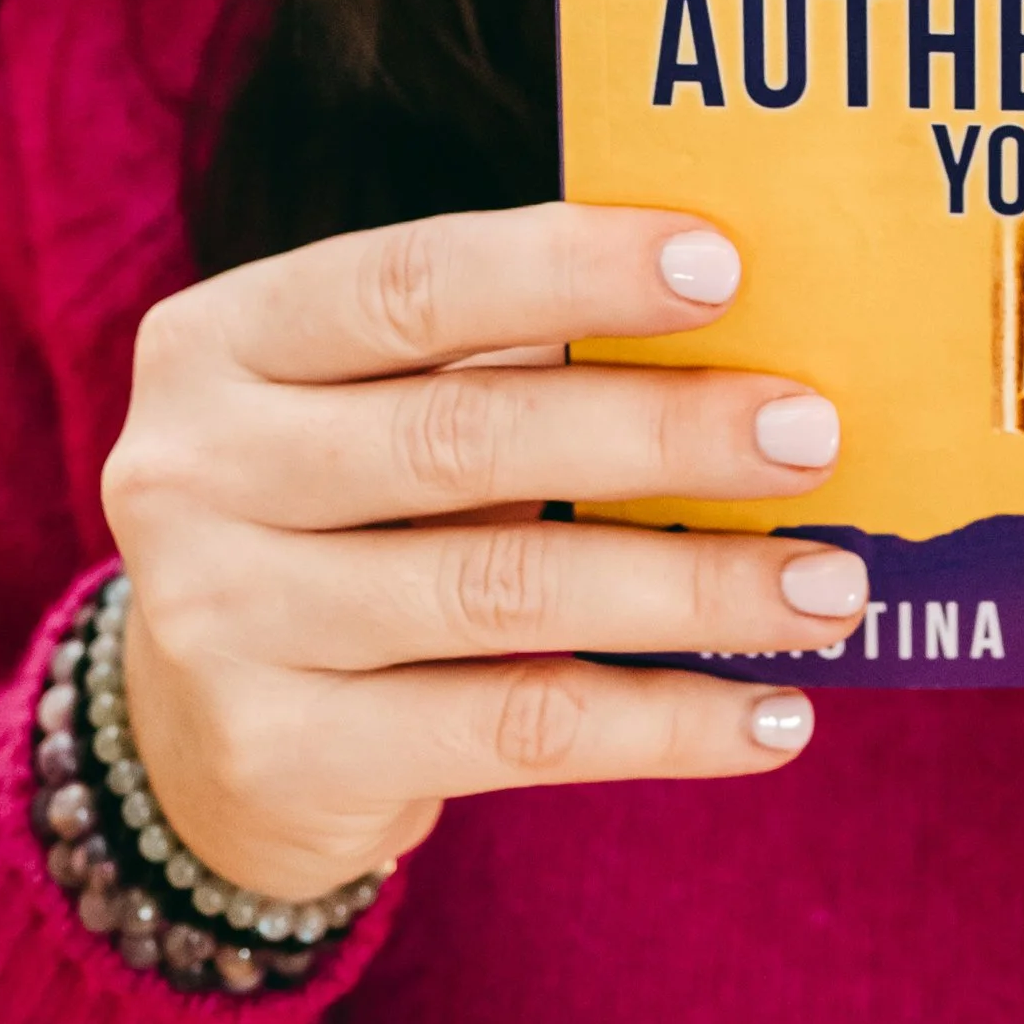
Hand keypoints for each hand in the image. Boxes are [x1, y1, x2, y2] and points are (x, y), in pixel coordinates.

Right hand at [102, 206, 859, 900]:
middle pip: (466, 436)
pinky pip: (516, 729)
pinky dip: (662, 722)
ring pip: (506, 591)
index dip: (567, 268)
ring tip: (830, 584)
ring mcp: (222, 621)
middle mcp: (194, 471)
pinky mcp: (283, 757)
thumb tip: (743, 334)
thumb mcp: (377, 407)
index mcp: (222, 340)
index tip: (724, 266)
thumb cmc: (343, 514)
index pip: (409, 282)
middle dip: (661, 431)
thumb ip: (505, 358)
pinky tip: (773, 713)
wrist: (193, 737)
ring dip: (693, 587)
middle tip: (811, 433)